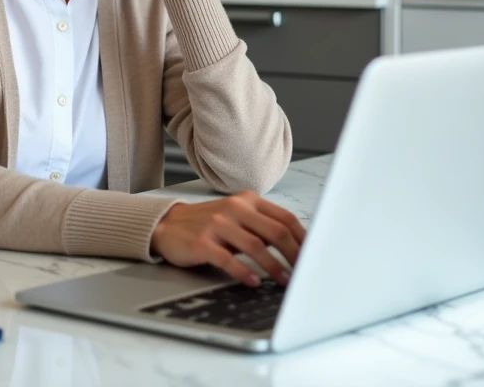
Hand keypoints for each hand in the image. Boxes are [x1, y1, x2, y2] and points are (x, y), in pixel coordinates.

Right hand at [150, 191, 305, 286]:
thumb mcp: (238, 217)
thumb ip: (263, 226)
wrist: (168, 225)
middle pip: (275, 232)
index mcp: (248, 201)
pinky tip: (254, 282)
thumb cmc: (209, 225)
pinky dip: (244, 273)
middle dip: (295, 256)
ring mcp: (217, 225)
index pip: (286, 218)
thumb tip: (299, 248)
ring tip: (284, 282)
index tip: (315, 257)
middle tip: (304, 274)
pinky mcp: (202, 242)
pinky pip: (228, 259)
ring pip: (256, 247)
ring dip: (275, 268)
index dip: (304, 240)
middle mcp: (235, 209)